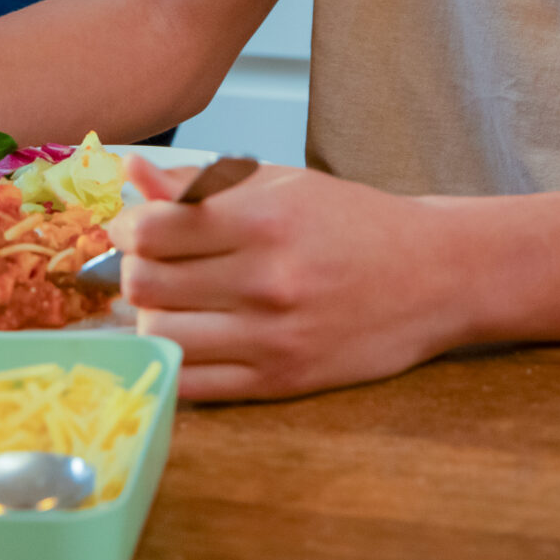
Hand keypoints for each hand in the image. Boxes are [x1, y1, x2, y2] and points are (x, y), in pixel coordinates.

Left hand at [110, 156, 459, 401]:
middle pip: (145, 284)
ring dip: (149, 316)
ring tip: (169, 300)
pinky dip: (174, 360)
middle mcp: (266, 280)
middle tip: (148, 262)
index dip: (127, 227)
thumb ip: (201, 183)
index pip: (154, 229)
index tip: (133, 226)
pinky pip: (192, 383)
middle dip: (132, 269)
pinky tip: (187, 336)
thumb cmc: (353, 221)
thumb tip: (132, 176)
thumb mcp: (283, 182)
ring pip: (160, 335)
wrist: (431, 276)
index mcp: (265, 218)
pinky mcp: (278, 383)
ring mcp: (272, 338)